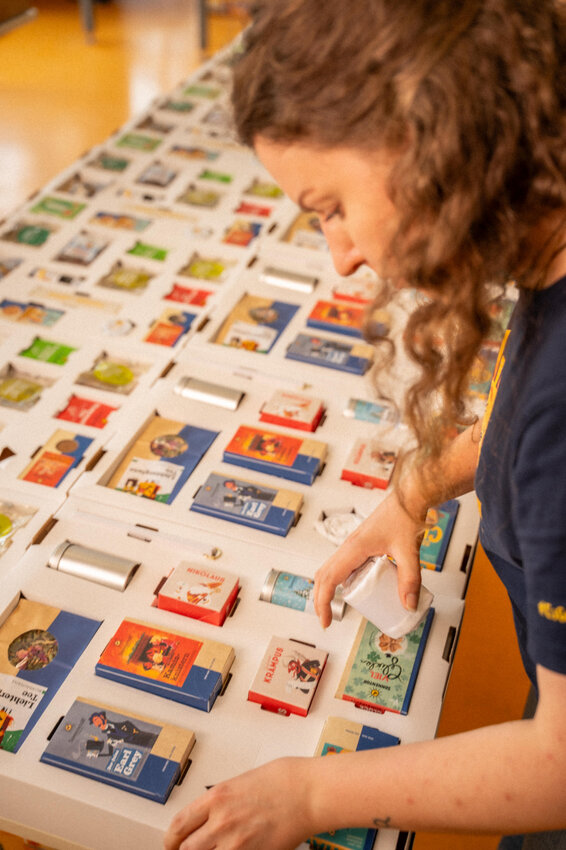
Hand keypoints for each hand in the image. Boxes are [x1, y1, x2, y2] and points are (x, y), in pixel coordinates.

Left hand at [164, 757, 313, 849]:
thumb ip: (221, 801)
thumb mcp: (241, 782)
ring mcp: (236, 843)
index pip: (179, 825)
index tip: (171, 843)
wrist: (308, 792)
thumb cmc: (282, 780)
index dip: (170, 839)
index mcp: (216, 798)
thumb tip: (208, 817)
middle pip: (187, 849)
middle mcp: (221, 821)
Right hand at [313, 489, 424, 627]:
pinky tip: (354, 588)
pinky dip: (339, 578)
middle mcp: (349, 546)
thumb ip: (410, 579)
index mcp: (354, 548)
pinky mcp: (360, 543)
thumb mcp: (409, 552)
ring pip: (330, 568)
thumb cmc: (406, 517)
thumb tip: (408, 605)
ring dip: (327, 587)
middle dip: (320, 598)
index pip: (329, 579)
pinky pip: (342, 564)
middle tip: (327, 619)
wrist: (409, 498)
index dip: (323, 602)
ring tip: (335, 606)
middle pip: (323, 575)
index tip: (325, 620)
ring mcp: (353, 544)